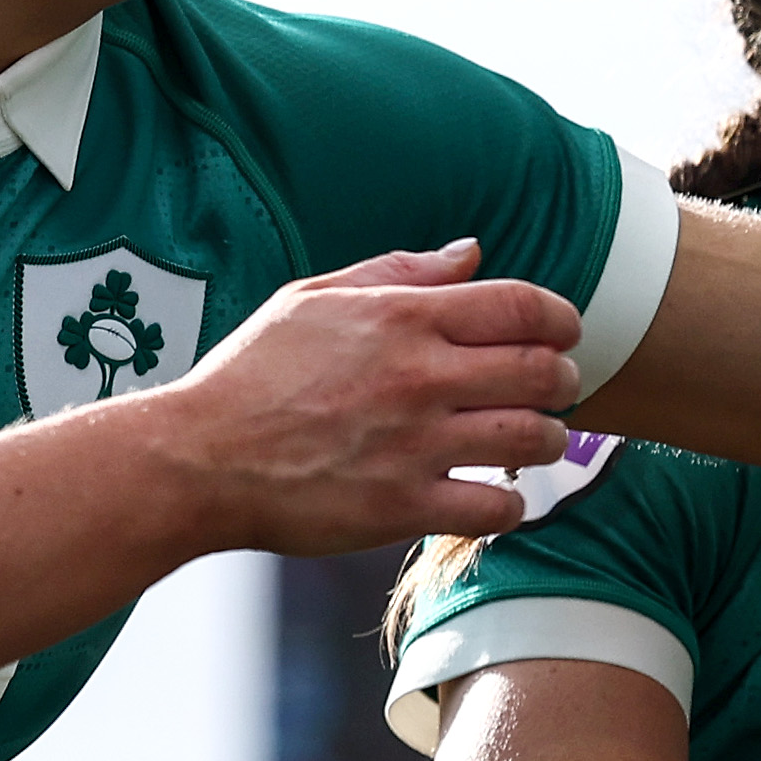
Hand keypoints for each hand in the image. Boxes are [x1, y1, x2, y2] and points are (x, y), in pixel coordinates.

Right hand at [122, 239, 583, 554]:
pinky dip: (510, 504)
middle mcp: (418, 376)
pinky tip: (495, 495)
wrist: (195, 460)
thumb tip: (472, 253)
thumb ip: (402, 272)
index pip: (523, 305)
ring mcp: (414, 444)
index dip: (560, 318)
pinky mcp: (401, 508)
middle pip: (542, 371)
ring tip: (533, 441)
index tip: (565, 333)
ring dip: (546, 440)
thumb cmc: (252, 375)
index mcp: (403, 318)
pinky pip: (495, 507)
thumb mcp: (315, 299)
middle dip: (563, 379)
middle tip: (555, 389)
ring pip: (531, 439)